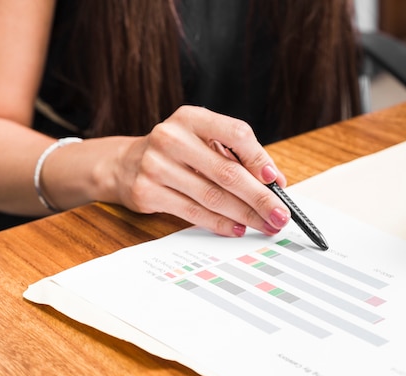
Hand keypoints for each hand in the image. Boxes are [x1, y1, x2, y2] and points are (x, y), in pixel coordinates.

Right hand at [112, 105, 289, 236]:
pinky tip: (238, 228)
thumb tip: (274, 183)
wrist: (124, 164)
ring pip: (213, 197)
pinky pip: (194, 212)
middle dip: (260, 198)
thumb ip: (236, 156)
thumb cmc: (177, 152)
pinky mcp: (148, 192)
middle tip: (280, 214)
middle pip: (227, 172)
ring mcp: (156, 166)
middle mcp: (171, 138)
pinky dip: (221, 224)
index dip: (260, 159)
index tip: (277, 181)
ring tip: (265, 225)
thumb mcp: (202, 140)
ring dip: (245, 215)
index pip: (236, 134)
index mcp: (191, 118)